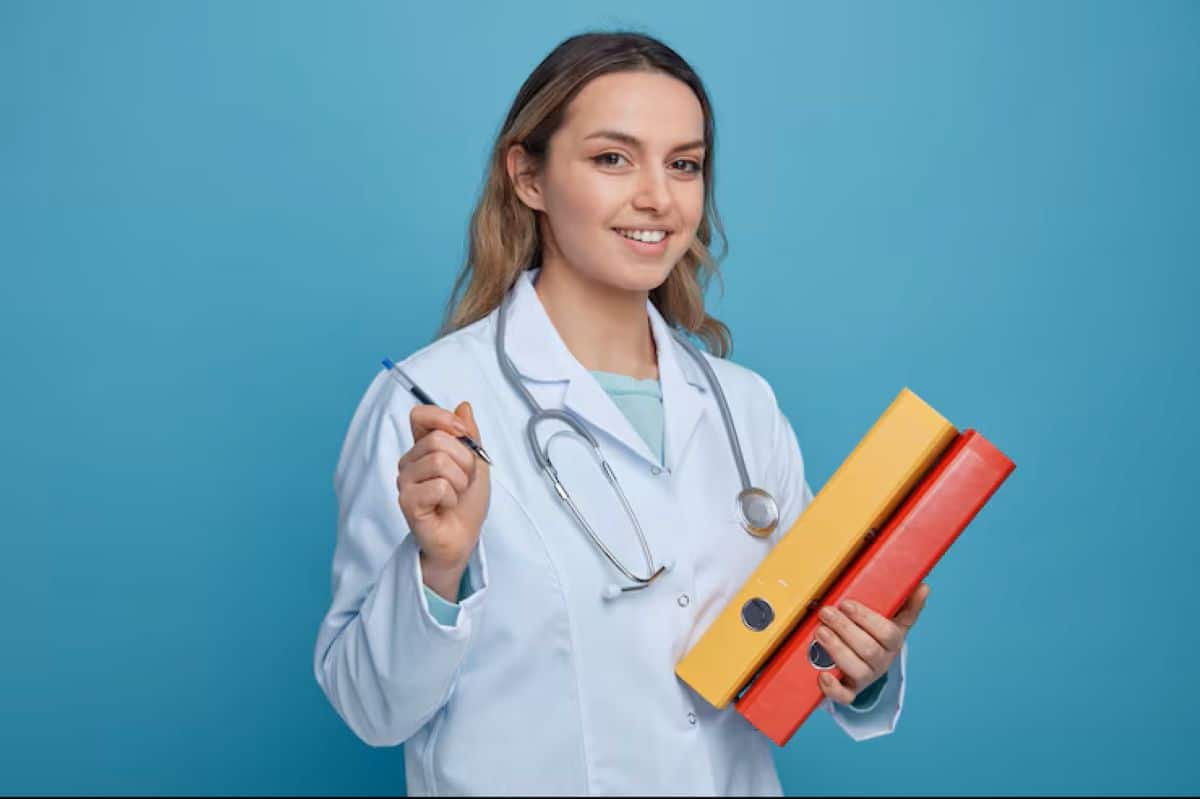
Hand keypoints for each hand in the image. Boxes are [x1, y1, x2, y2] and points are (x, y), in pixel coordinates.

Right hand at [396, 401, 490, 598]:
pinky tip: (445, 506)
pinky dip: (451, 497)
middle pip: (437, 439)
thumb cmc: (466, 503)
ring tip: (455, 495)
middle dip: (464, 461)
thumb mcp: (477, 463)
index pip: (420, 415)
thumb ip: (470, 435)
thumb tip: (464, 406)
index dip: (443, 419)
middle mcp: (410, 461)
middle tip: (463, 480)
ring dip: (459, 481)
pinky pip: (438, 486)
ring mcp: (405, 481)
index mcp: (424, 447)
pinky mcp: (406, 501)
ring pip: (438, 461)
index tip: (462, 435)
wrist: (463, 537)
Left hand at [815, 582, 929, 706]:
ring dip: (836, 649)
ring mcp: (866, 677)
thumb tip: (924, 587)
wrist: (867, 662)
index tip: (846, 604)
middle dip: (845, 629)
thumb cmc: (876, 634)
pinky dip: (833, 688)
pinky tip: (822, 675)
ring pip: (856, 670)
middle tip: (826, 612)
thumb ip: (906, 604)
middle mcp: (882, 661)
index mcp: (893, 642)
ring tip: (820, 632)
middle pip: (868, 650)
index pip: (887, 633)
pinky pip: (845, 697)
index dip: (866, 618)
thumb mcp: (892, 619)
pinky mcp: (851, 691)